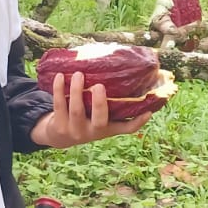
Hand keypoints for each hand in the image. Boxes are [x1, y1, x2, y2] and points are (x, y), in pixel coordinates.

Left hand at [30, 71, 151, 148]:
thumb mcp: (99, 116)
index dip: (138, 122)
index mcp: (107, 128)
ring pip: (76, 111)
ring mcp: (75, 131)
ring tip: (78, 74)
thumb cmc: (86, 119)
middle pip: (99, 120)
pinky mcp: (59, 127)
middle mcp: (93, 133)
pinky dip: (58, 90)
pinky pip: (58, 106)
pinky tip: (60, 77)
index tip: (148, 111)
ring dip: (76, 91)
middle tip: (99, 86)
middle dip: (99, 104)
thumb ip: (110, 101)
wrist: (59, 136)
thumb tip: (122, 72)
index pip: (126, 128)